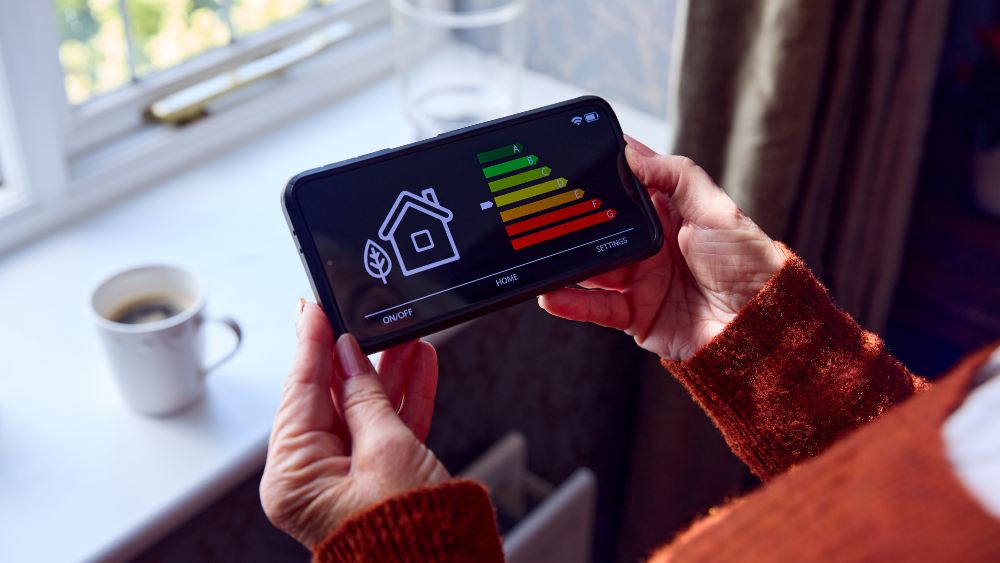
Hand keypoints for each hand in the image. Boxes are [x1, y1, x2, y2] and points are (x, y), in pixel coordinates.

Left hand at [260, 302, 448, 547]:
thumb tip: (347, 355)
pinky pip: (383, 431)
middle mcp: (311, 480)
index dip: (311, 344)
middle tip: (362, 316)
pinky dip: (402, 401)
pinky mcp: (374, 481)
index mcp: (294, 477)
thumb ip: (365, 396)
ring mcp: (344, 480)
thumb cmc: (411, 535)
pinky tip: (418, 367)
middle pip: (330, 398)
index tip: (313, 308)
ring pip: (363, 410)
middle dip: (356, 356)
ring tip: (406, 337)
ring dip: (386, 374)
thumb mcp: (388, 450)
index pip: (300, 392)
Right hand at [538, 137, 786, 360]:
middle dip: (574, 218)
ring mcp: (638, 279)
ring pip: (590, 266)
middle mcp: (648, 245)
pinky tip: (550, 294)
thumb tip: (630, 152)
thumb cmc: (748, 264)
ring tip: (541, 253)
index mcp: (668, 213)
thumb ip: (675, 176)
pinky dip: (571, 302)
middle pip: (600, 226)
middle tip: (546, 209)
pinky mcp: (633, 314)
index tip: (572, 157)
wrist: (761, 328)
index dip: (602, 172)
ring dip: (565, 261)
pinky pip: (595, 307)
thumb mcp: (718, 210)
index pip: (626, 185)